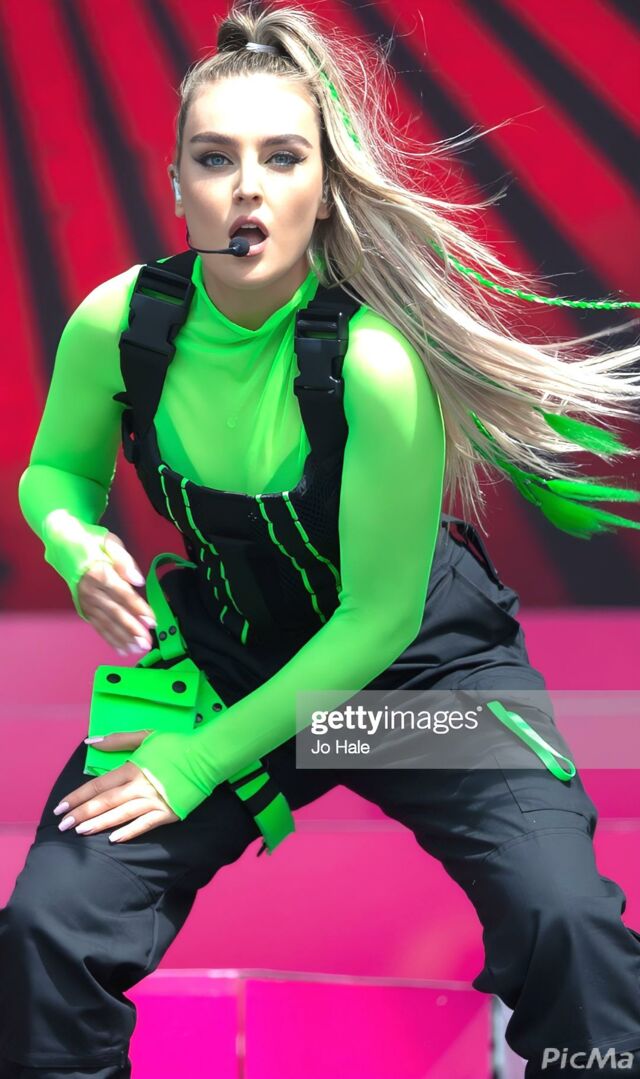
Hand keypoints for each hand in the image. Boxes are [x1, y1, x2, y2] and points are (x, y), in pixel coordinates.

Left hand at [54, 730, 179, 841]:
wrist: (207, 756)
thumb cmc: (176, 744)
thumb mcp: (146, 736)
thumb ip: (117, 739)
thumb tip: (91, 741)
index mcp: (132, 768)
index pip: (98, 785)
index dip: (77, 797)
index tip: (60, 807)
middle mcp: (139, 786)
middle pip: (104, 802)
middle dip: (81, 814)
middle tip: (63, 826)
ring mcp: (154, 801)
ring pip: (120, 815)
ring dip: (99, 824)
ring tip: (80, 832)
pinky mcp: (168, 813)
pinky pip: (144, 825)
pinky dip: (129, 832)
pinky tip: (114, 839)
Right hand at [76, 532, 156, 656]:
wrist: (62, 543)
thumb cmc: (91, 541)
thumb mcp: (109, 542)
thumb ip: (125, 561)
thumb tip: (138, 580)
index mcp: (98, 572)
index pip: (122, 593)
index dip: (137, 608)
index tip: (151, 621)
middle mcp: (90, 590)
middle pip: (114, 612)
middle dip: (131, 629)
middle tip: (146, 642)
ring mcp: (85, 601)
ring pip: (106, 623)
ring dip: (122, 638)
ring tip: (137, 649)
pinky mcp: (83, 608)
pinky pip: (98, 626)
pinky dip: (110, 638)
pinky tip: (122, 649)